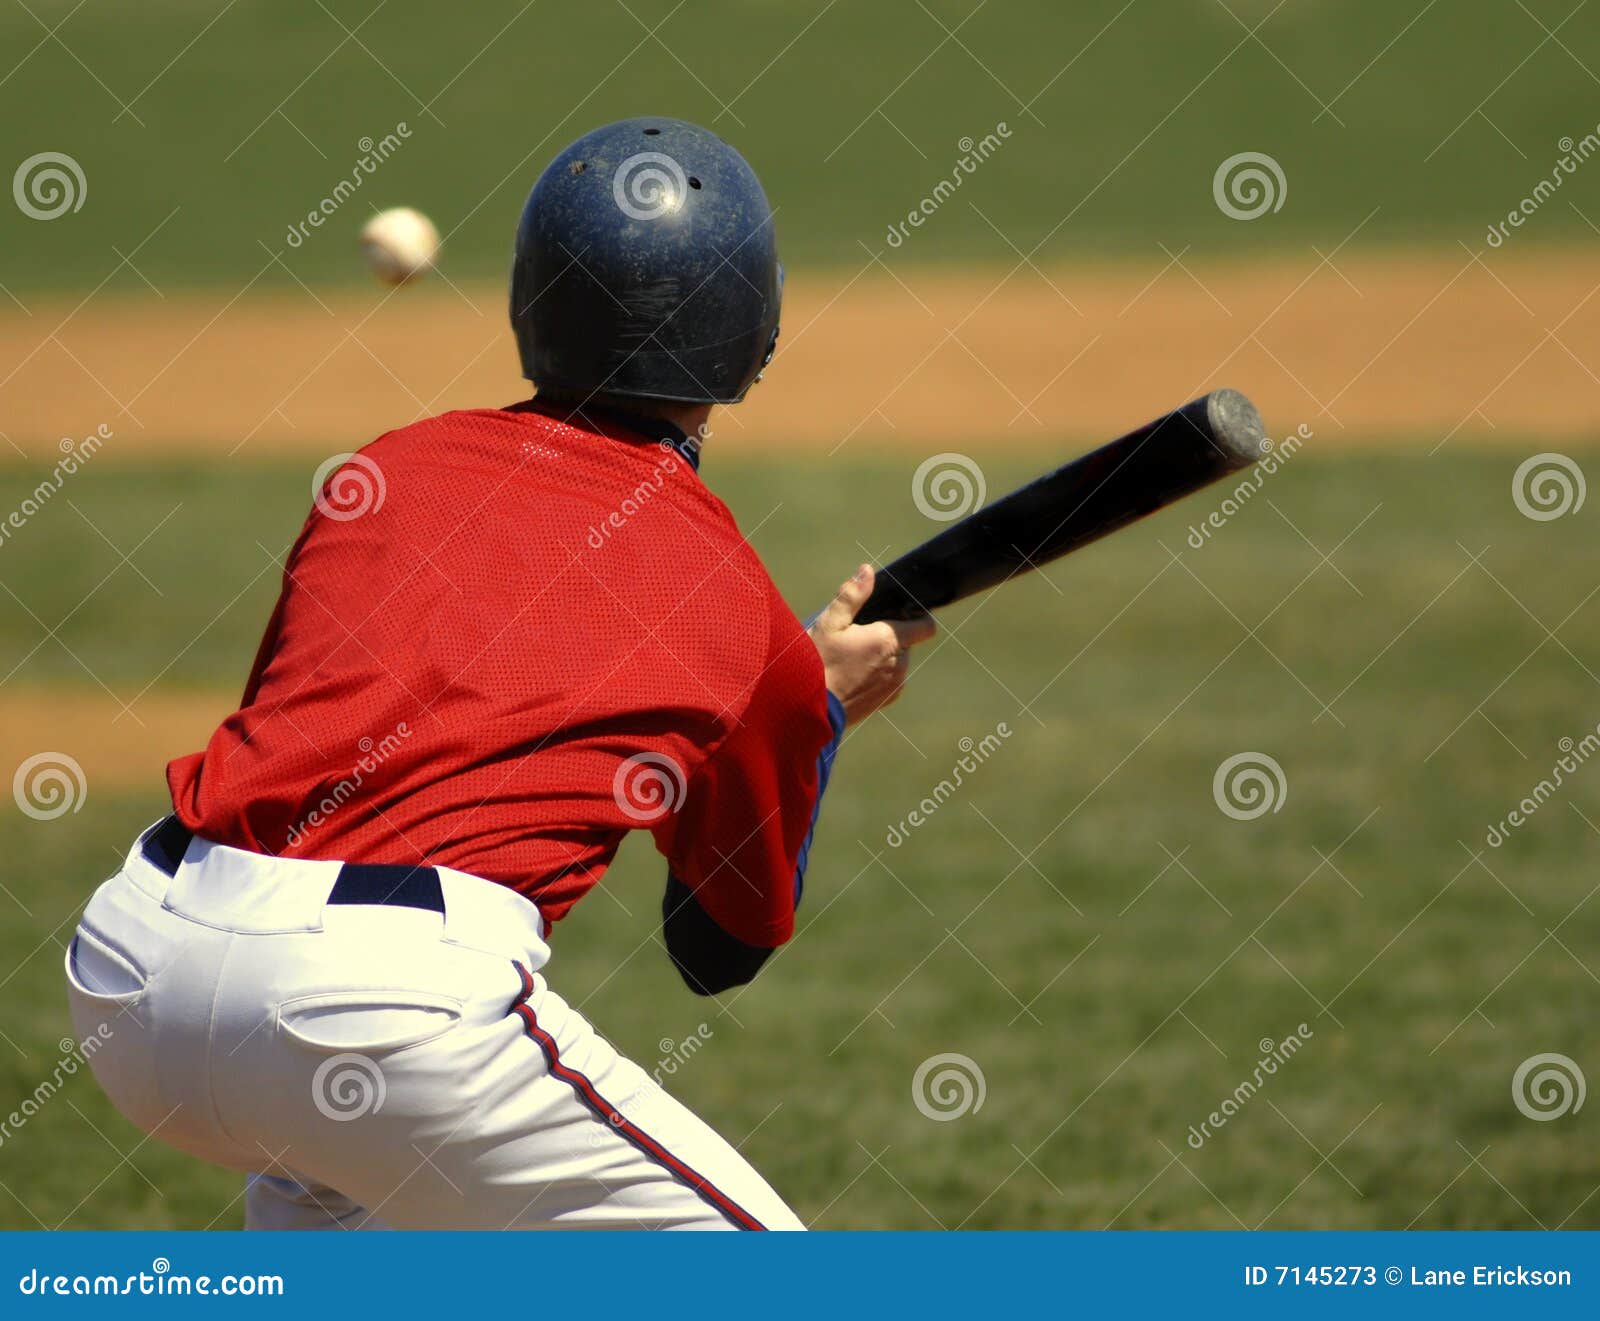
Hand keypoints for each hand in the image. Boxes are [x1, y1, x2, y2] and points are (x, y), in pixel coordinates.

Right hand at [809, 564, 936, 725]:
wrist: (808, 708)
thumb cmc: (816, 663)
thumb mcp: (829, 623)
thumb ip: (852, 595)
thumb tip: (867, 571)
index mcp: (888, 640)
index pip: (925, 626)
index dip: (918, 617)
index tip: (901, 613)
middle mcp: (899, 663)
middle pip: (905, 642)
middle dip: (888, 636)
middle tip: (857, 636)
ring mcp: (894, 685)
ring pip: (897, 662)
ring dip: (882, 657)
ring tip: (852, 658)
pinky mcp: (885, 701)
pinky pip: (890, 681)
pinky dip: (878, 675)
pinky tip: (853, 675)